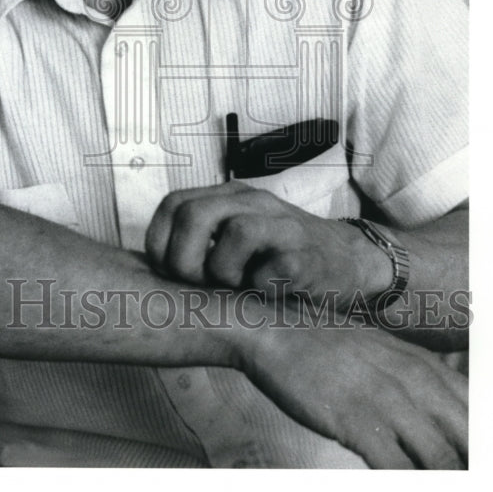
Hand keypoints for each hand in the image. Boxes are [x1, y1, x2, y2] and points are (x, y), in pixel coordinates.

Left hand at [146, 180, 387, 303]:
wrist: (347, 264)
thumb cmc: (277, 258)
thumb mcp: (234, 237)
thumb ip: (197, 240)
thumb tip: (145, 268)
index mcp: (229, 197)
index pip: (173, 204)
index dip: (159, 242)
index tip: (167, 272)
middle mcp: (255, 202)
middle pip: (197, 214)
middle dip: (184, 259)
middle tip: (197, 284)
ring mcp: (284, 226)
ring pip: (237, 233)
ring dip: (223, 272)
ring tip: (233, 287)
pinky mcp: (309, 258)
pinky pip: (273, 268)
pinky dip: (260, 288)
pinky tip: (263, 294)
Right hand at [238, 316, 467, 468]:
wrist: (276, 329)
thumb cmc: (325, 345)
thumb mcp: (383, 353)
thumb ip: (416, 381)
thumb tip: (441, 418)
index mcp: (424, 365)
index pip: (479, 410)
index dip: (483, 444)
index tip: (477, 467)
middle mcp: (415, 380)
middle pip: (470, 438)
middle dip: (470, 467)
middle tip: (464, 484)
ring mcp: (387, 400)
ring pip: (443, 460)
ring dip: (444, 481)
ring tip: (439, 491)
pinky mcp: (359, 421)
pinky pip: (400, 471)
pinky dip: (409, 487)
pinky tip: (403, 489)